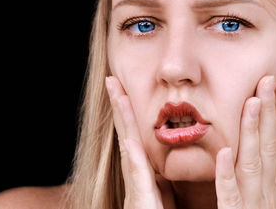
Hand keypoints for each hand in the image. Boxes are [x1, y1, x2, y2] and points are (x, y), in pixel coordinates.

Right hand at [105, 76, 164, 208]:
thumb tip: (162, 162)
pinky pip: (139, 180)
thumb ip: (161, 178)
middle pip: (127, 137)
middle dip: (120, 109)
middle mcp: (137, 180)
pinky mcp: (142, 205)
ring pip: (129, 151)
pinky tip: (130, 143)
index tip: (124, 88)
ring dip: (123, 123)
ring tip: (116, 95)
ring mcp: (136, 192)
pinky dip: (133, 161)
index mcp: (145, 175)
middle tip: (111, 80)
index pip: (136, 137)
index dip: (129, 113)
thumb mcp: (164, 196)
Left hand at [215, 75, 275, 208]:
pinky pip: (229, 194)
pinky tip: (222, 152)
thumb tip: (269, 144)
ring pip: (251, 163)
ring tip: (251, 102)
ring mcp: (252, 204)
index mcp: (275, 186)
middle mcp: (268, 192)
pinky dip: (226, 173)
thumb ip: (267, 175)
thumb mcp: (268, 199)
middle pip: (270, 147)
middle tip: (268, 80)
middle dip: (270, 111)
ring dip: (252, 131)